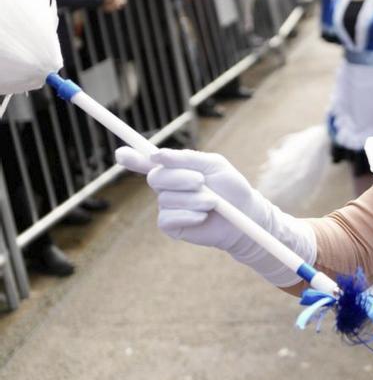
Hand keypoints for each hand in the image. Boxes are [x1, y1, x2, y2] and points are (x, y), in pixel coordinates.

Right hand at [115, 147, 313, 285]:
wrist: (245, 215)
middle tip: (201, 181)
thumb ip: (187, 159)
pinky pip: (167, 217)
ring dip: (193, 199)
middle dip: (179, 178)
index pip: (148, 162)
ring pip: (166, 198)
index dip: (132, 158)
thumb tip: (157, 155)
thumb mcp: (214, 166)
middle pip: (156, 177)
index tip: (120, 154)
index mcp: (176, 169)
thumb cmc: (232, 188)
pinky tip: (203, 217)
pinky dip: (189, 215)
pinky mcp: (170, 225)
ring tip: (213, 203)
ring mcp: (167, 206)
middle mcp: (167, 186)